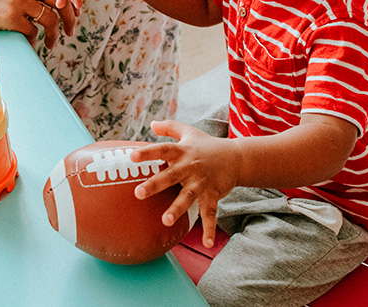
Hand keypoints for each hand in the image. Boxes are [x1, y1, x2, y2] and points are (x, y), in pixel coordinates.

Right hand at [0, 0, 76, 47]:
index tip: (74, 10)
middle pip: (60, 0)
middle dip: (69, 18)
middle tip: (70, 29)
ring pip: (50, 19)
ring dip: (54, 34)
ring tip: (51, 42)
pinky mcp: (11, 16)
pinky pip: (33, 31)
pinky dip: (35, 40)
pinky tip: (32, 42)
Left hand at [130, 120, 239, 248]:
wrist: (236, 157)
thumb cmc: (207, 145)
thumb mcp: (188, 132)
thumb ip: (169, 127)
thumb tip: (151, 123)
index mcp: (181, 152)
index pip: (161, 150)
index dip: (147, 153)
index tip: (131, 156)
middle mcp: (189, 167)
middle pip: (170, 176)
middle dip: (154, 185)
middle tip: (138, 193)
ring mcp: (201, 183)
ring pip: (187, 197)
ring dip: (177, 209)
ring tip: (165, 221)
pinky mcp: (212, 195)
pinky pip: (210, 214)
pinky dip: (210, 229)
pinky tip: (207, 244)